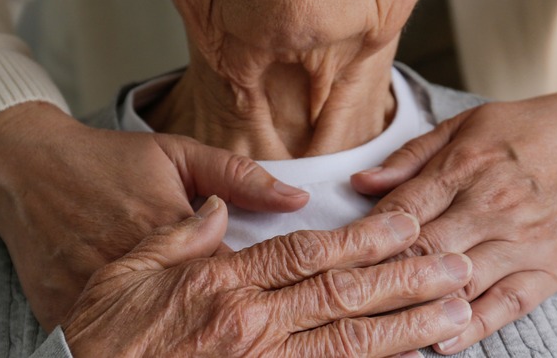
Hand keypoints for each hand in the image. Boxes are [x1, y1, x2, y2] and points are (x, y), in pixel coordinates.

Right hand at [0, 102, 308, 330]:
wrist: (26, 171)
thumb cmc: (108, 161)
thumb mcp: (178, 154)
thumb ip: (239, 177)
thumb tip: (298, 198)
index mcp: (176, 230)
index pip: (237, 277)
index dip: (263, 292)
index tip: (282, 300)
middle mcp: (138, 267)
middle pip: (202, 314)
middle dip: (235, 323)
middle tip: (246, 322)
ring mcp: (96, 293)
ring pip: (158, 336)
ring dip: (187, 339)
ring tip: (206, 337)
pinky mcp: (63, 313)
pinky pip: (105, 341)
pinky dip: (134, 348)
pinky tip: (153, 348)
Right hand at [63, 198, 472, 356]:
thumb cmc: (99, 318)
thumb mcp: (130, 258)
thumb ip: (184, 230)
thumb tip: (226, 212)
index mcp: (223, 281)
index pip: (310, 253)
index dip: (365, 240)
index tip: (407, 228)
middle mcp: (249, 325)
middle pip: (343, 297)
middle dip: (407, 282)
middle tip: (456, 269)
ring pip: (345, 345)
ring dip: (405, 329)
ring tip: (453, 314)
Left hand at [351, 88, 556, 353]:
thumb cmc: (525, 130)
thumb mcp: (465, 125)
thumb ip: (410, 157)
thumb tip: (360, 182)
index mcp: (466, 165)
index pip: (403, 209)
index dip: (366, 234)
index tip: (339, 254)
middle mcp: (493, 204)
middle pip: (424, 248)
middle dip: (380, 273)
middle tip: (345, 295)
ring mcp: (524, 239)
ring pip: (459, 280)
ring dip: (417, 302)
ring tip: (378, 322)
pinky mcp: (550, 268)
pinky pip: (505, 304)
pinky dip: (471, 326)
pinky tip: (439, 340)